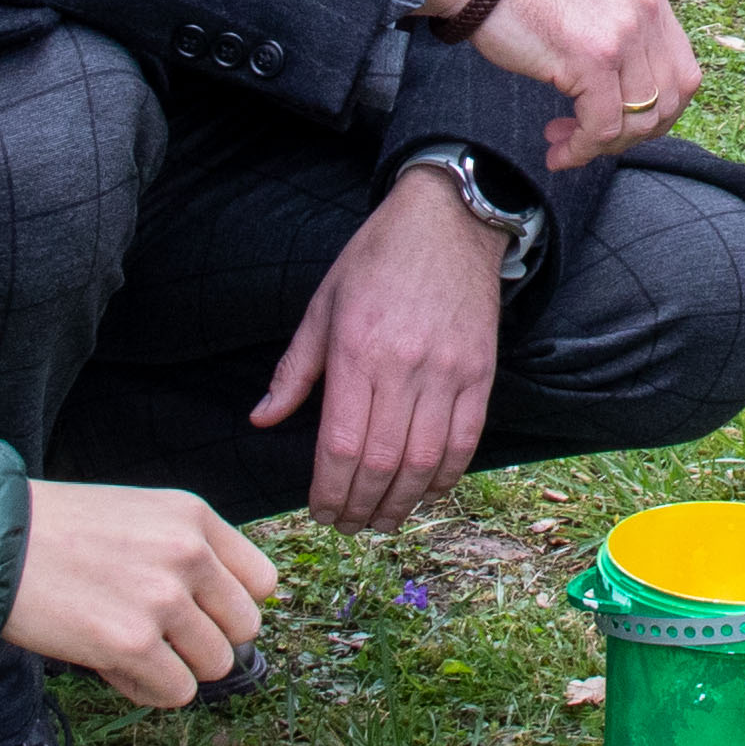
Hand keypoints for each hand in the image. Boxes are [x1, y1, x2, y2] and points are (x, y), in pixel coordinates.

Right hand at [4, 477, 281, 706]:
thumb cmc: (58, 533)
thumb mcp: (139, 515)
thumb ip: (187, 553)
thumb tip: (226, 619)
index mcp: (193, 517)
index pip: (262, 581)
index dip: (229, 605)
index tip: (198, 612)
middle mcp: (187, 553)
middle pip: (244, 628)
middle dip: (205, 640)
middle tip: (159, 636)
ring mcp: (163, 600)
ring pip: (215, 664)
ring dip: (176, 667)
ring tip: (129, 648)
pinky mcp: (132, 644)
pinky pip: (176, 691)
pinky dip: (149, 690)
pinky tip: (113, 666)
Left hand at [246, 169, 509, 530]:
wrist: (449, 220)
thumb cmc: (377, 258)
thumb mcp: (323, 303)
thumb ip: (295, 368)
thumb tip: (262, 419)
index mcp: (357, 349)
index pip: (341, 443)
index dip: (329, 489)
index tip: (319, 511)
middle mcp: (405, 366)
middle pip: (383, 462)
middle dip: (361, 506)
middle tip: (348, 526)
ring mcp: (449, 371)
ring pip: (425, 460)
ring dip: (402, 502)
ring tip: (383, 520)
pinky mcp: (481, 372)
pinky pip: (466, 440)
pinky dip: (446, 475)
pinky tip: (427, 490)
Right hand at [428, 0, 696, 175]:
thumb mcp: (592, 0)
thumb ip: (620, 35)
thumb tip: (630, 98)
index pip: (682, 72)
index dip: (657, 111)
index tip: (620, 125)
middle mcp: (647, 10)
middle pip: (670, 99)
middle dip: (635, 133)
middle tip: (593, 140)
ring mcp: (623, 33)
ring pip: (639, 118)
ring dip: (605, 145)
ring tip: (566, 145)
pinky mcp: (593, 57)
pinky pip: (603, 125)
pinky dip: (583, 148)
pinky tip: (559, 151)